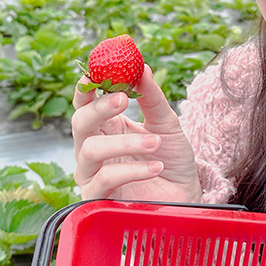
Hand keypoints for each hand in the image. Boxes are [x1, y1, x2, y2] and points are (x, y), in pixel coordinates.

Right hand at [72, 65, 201, 203]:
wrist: (185, 196)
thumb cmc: (171, 159)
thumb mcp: (166, 124)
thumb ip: (152, 97)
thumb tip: (142, 67)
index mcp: (106, 126)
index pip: (85, 103)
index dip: (86, 88)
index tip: (94, 74)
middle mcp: (93, 148)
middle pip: (80, 123)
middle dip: (99, 108)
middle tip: (124, 98)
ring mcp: (92, 174)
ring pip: (92, 150)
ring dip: (125, 143)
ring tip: (155, 142)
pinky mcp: (98, 198)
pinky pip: (105, 179)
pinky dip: (131, 170)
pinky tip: (155, 167)